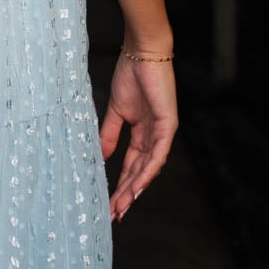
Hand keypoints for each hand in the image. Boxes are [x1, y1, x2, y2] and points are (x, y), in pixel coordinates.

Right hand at [99, 52, 178, 220]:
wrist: (142, 54)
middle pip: (139, 172)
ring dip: (135, 189)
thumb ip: (110, 134)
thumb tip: (101, 155)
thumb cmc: (131, 75)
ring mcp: (162, 132)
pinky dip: (147, 171)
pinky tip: (137, 186)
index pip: (132, 165)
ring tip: (122, 207)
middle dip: (126, 194)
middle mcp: (154, 137)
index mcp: (142, 133)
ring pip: (149, 168)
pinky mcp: (167, 125)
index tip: (109, 203)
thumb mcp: (116, 111)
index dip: (121, 185)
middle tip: (114, 214)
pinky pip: (158, 154)